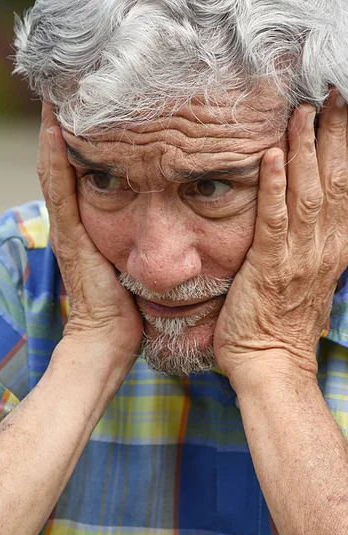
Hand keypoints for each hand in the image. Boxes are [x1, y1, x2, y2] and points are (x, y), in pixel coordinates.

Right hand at [37, 103, 142, 358]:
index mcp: (93, 227)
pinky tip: (56, 129)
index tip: (95, 110)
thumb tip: (170, 230)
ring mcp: (69, 229)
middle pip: (65, 166)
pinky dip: (55, 160)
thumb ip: (145, 243)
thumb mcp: (136, 265)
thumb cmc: (129, 306)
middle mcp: (77, 223)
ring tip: (59, 97)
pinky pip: (61, 192)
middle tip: (72, 93)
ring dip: (56, 134)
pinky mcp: (70, 238)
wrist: (110, 339)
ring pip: (57, 171)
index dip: (86, 143)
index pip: (84, 175)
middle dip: (69, 130)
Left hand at [214, 89, 347, 381]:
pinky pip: (273, 221)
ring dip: (306, 151)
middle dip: (336, 137)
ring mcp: (298, 257)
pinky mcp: (268, 267)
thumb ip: (312, 246)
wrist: (270, 363)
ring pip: (309, 194)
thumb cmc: (281, 323)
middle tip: (335, 96)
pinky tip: (269, 157)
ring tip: (303, 113)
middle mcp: (323, 248)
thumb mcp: (308, 279)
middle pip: (337, 182)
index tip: (346, 116)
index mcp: (333, 250)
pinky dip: (273, 188)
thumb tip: (314, 219)